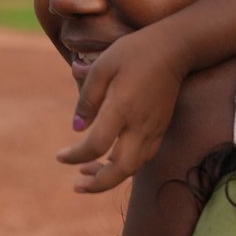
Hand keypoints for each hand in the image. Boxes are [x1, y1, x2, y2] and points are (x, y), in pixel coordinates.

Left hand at [56, 26, 189, 191]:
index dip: (75, 156)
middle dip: (97, 184)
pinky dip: (126, 166)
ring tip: (88, 175)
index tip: (60, 157)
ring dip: (111, 177)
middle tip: (77, 186)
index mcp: (121, 108)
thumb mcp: (103, 66)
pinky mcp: (162, 128)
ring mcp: (154, 129)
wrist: (174, 49)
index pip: (96, 145)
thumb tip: (76, 129)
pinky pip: (144, 157)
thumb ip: (88, 98)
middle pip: (120, 170)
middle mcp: (140, 125)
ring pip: (134, 167)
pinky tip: (113, 160)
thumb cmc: (134, 52)